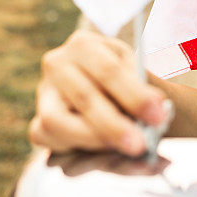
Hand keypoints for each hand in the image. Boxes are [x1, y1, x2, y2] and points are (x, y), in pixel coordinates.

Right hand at [28, 29, 168, 155]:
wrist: (111, 92)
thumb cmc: (126, 81)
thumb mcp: (136, 73)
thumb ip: (142, 90)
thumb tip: (156, 109)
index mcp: (83, 44)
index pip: (109, 70)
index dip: (135, 95)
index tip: (159, 114)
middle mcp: (57, 64)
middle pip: (84, 96)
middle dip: (115, 125)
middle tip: (141, 145)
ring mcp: (44, 93)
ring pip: (56, 121)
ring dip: (92, 139)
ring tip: (122, 150)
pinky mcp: (38, 122)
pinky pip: (47, 139)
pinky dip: (74, 149)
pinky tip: (102, 152)